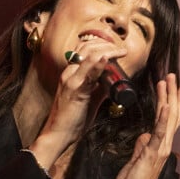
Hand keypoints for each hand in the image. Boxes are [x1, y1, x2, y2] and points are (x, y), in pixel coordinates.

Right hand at [31, 43, 126, 166]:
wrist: (58, 135)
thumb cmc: (72, 119)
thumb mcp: (88, 99)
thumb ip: (99, 89)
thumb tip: (113, 83)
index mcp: (70, 73)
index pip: (83, 49)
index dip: (101, 44)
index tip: (116, 48)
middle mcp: (69, 73)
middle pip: (87, 47)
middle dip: (107, 44)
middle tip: (122, 50)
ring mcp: (71, 80)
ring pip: (88, 55)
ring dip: (107, 50)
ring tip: (121, 52)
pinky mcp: (76, 90)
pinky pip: (88, 73)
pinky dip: (99, 64)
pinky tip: (108, 59)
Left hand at [115, 73, 179, 178]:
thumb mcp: (135, 160)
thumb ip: (141, 147)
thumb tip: (144, 135)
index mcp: (159, 145)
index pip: (168, 120)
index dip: (172, 102)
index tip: (173, 87)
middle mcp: (165, 145)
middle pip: (172, 115)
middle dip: (173, 94)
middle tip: (172, 75)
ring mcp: (161, 149)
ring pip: (168, 119)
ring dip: (169, 98)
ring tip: (168, 81)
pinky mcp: (153, 153)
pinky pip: (160, 133)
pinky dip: (163, 118)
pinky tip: (166, 105)